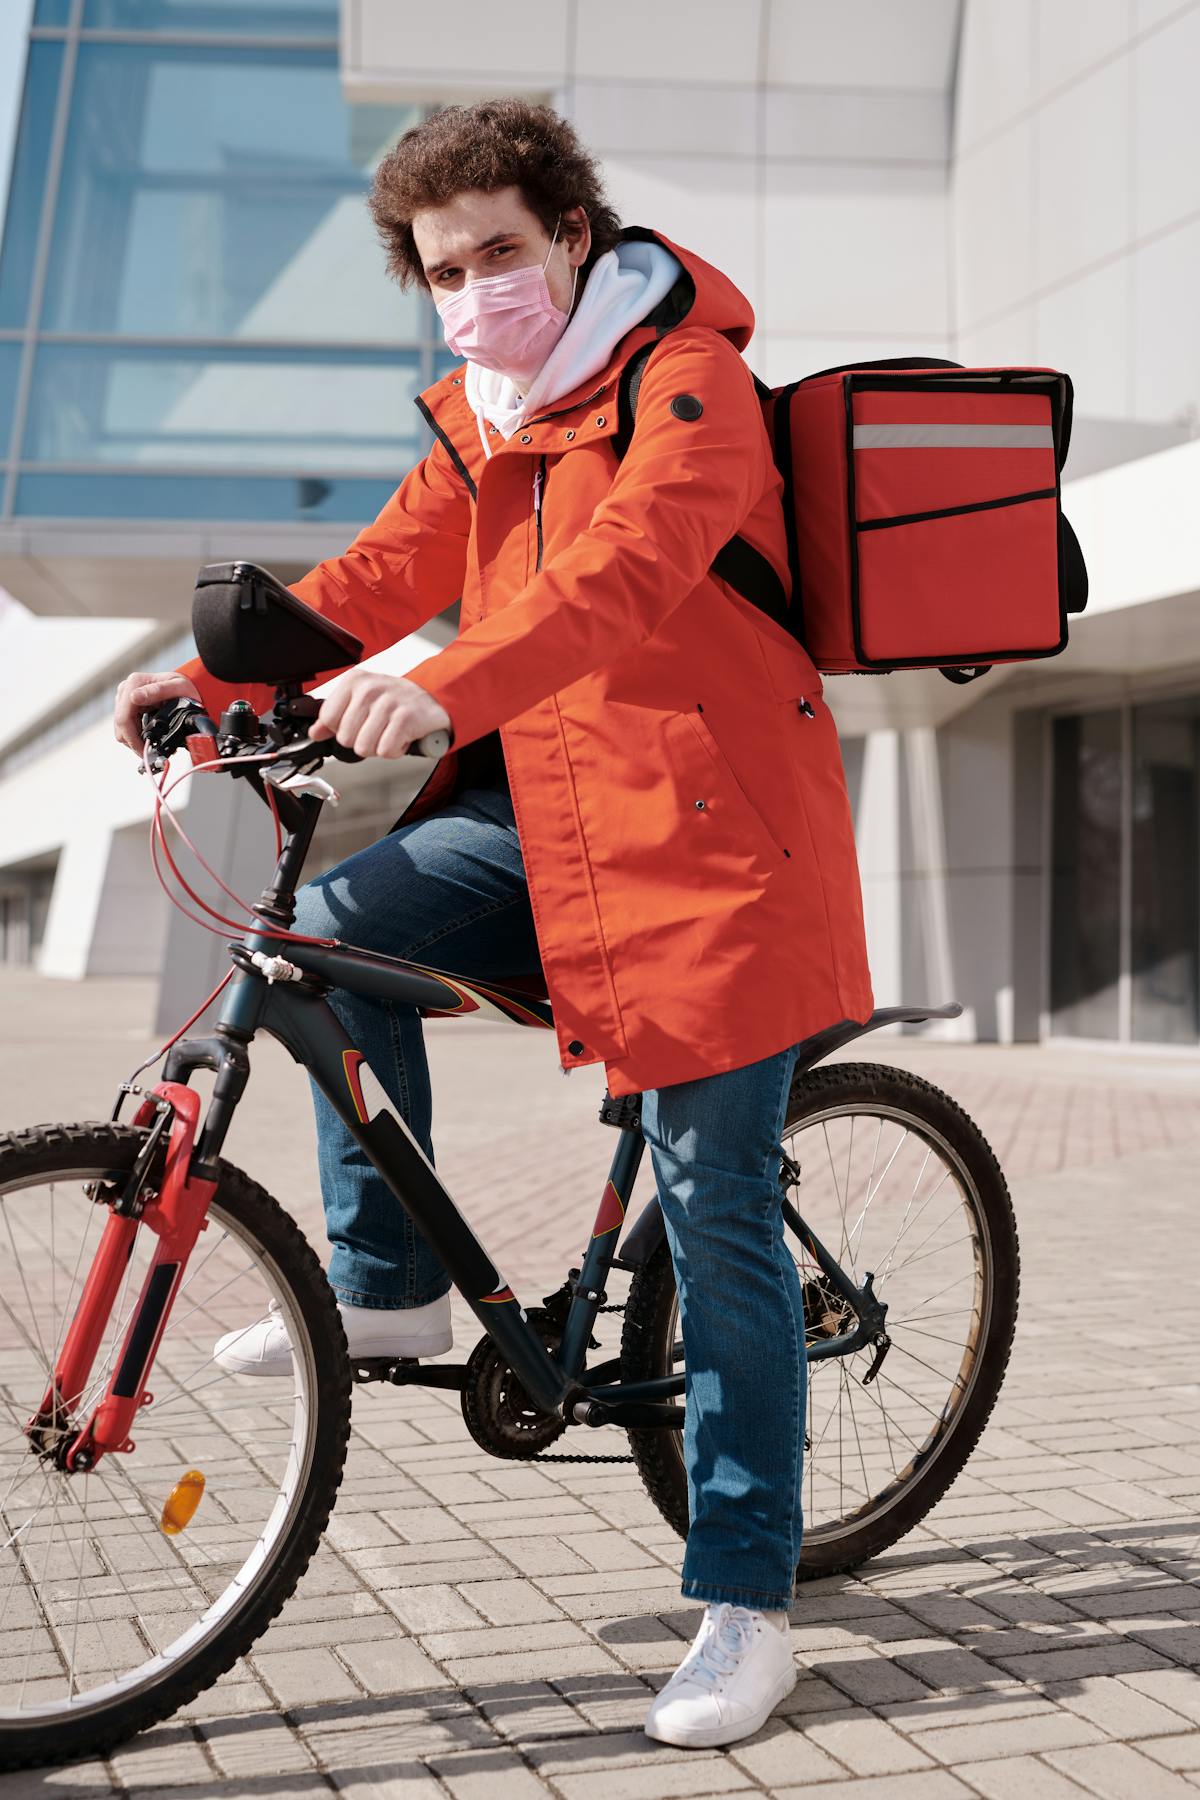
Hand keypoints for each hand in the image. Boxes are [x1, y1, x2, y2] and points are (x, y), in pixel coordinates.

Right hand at [114, 670, 202, 755]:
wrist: (184, 688)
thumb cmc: (183, 688)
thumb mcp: (177, 688)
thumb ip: (158, 691)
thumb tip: (134, 697)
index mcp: (134, 683)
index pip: (123, 719)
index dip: (133, 740)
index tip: (146, 751)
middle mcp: (125, 690)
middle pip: (120, 726)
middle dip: (134, 743)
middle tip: (151, 753)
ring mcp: (124, 699)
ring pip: (121, 729)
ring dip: (135, 741)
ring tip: (153, 746)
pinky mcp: (125, 707)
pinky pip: (126, 728)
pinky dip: (136, 736)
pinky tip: (149, 738)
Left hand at [309, 669, 451, 759]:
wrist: (432, 699)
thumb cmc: (394, 701)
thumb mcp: (361, 700)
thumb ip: (335, 716)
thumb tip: (314, 733)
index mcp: (355, 681)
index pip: (328, 718)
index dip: (341, 729)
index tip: (357, 723)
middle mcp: (370, 689)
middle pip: (345, 737)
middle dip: (361, 740)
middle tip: (377, 729)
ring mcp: (388, 703)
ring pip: (364, 747)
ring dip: (378, 747)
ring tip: (389, 732)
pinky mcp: (405, 719)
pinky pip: (386, 750)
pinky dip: (395, 750)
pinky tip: (401, 737)